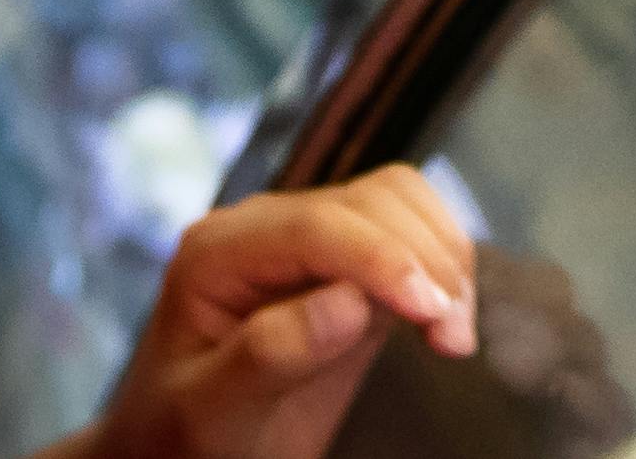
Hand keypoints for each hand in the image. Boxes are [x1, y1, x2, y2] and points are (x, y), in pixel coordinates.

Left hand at [75, 171, 477, 458]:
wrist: (182, 451)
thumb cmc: (182, 438)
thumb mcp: (209, 413)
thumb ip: (268, 355)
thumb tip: (349, 303)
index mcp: (216, 251)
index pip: (315, 225)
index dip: (382, 258)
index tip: (430, 311)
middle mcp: (264, 228)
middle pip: (370, 201)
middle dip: (422, 260)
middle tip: (451, 338)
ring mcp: (309, 239)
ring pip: (400, 202)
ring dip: (444, 256)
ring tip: (453, 333)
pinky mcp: (348, 263)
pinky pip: (411, 230)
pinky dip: (445, 262)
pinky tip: (446, 318)